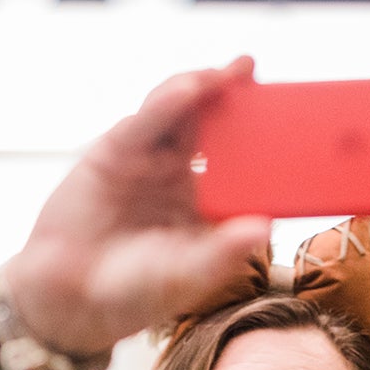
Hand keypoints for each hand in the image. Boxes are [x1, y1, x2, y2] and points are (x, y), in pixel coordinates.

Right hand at [1, 58, 272, 357]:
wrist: (70, 297)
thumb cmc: (136, 291)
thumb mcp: (187, 276)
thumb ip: (223, 253)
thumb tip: (264, 229)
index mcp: (211, 202)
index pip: (247, 162)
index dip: (269, 139)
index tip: (299, 119)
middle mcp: (185, 175)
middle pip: (217, 126)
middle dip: (238, 98)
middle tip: (257, 71)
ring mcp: (151, 160)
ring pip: (181, 114)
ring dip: (204, 89)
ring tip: (229, 73)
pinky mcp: (117, 152)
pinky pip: (146, 123)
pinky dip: (168, 103)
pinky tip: (189, 89)